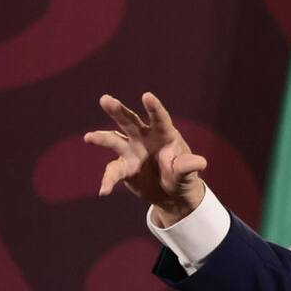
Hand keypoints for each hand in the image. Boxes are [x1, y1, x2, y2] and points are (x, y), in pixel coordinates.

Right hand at [85, 92, 205, 225]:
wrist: (172, 194)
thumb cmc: (183, 177)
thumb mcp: (188, 174)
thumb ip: (188, 166)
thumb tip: (200, 162)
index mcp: (164, 135)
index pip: (159, 119)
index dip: (153, 108)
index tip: (147, 96)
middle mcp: (144, 138)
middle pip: (129, 121)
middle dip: (118, 111)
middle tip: (105, 99)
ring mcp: (131, 151)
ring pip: (113, 140)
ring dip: (101, 138)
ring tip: (89, 138)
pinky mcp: (124, 167)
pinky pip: (112, 172)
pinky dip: (107, 181)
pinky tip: (104, 191)